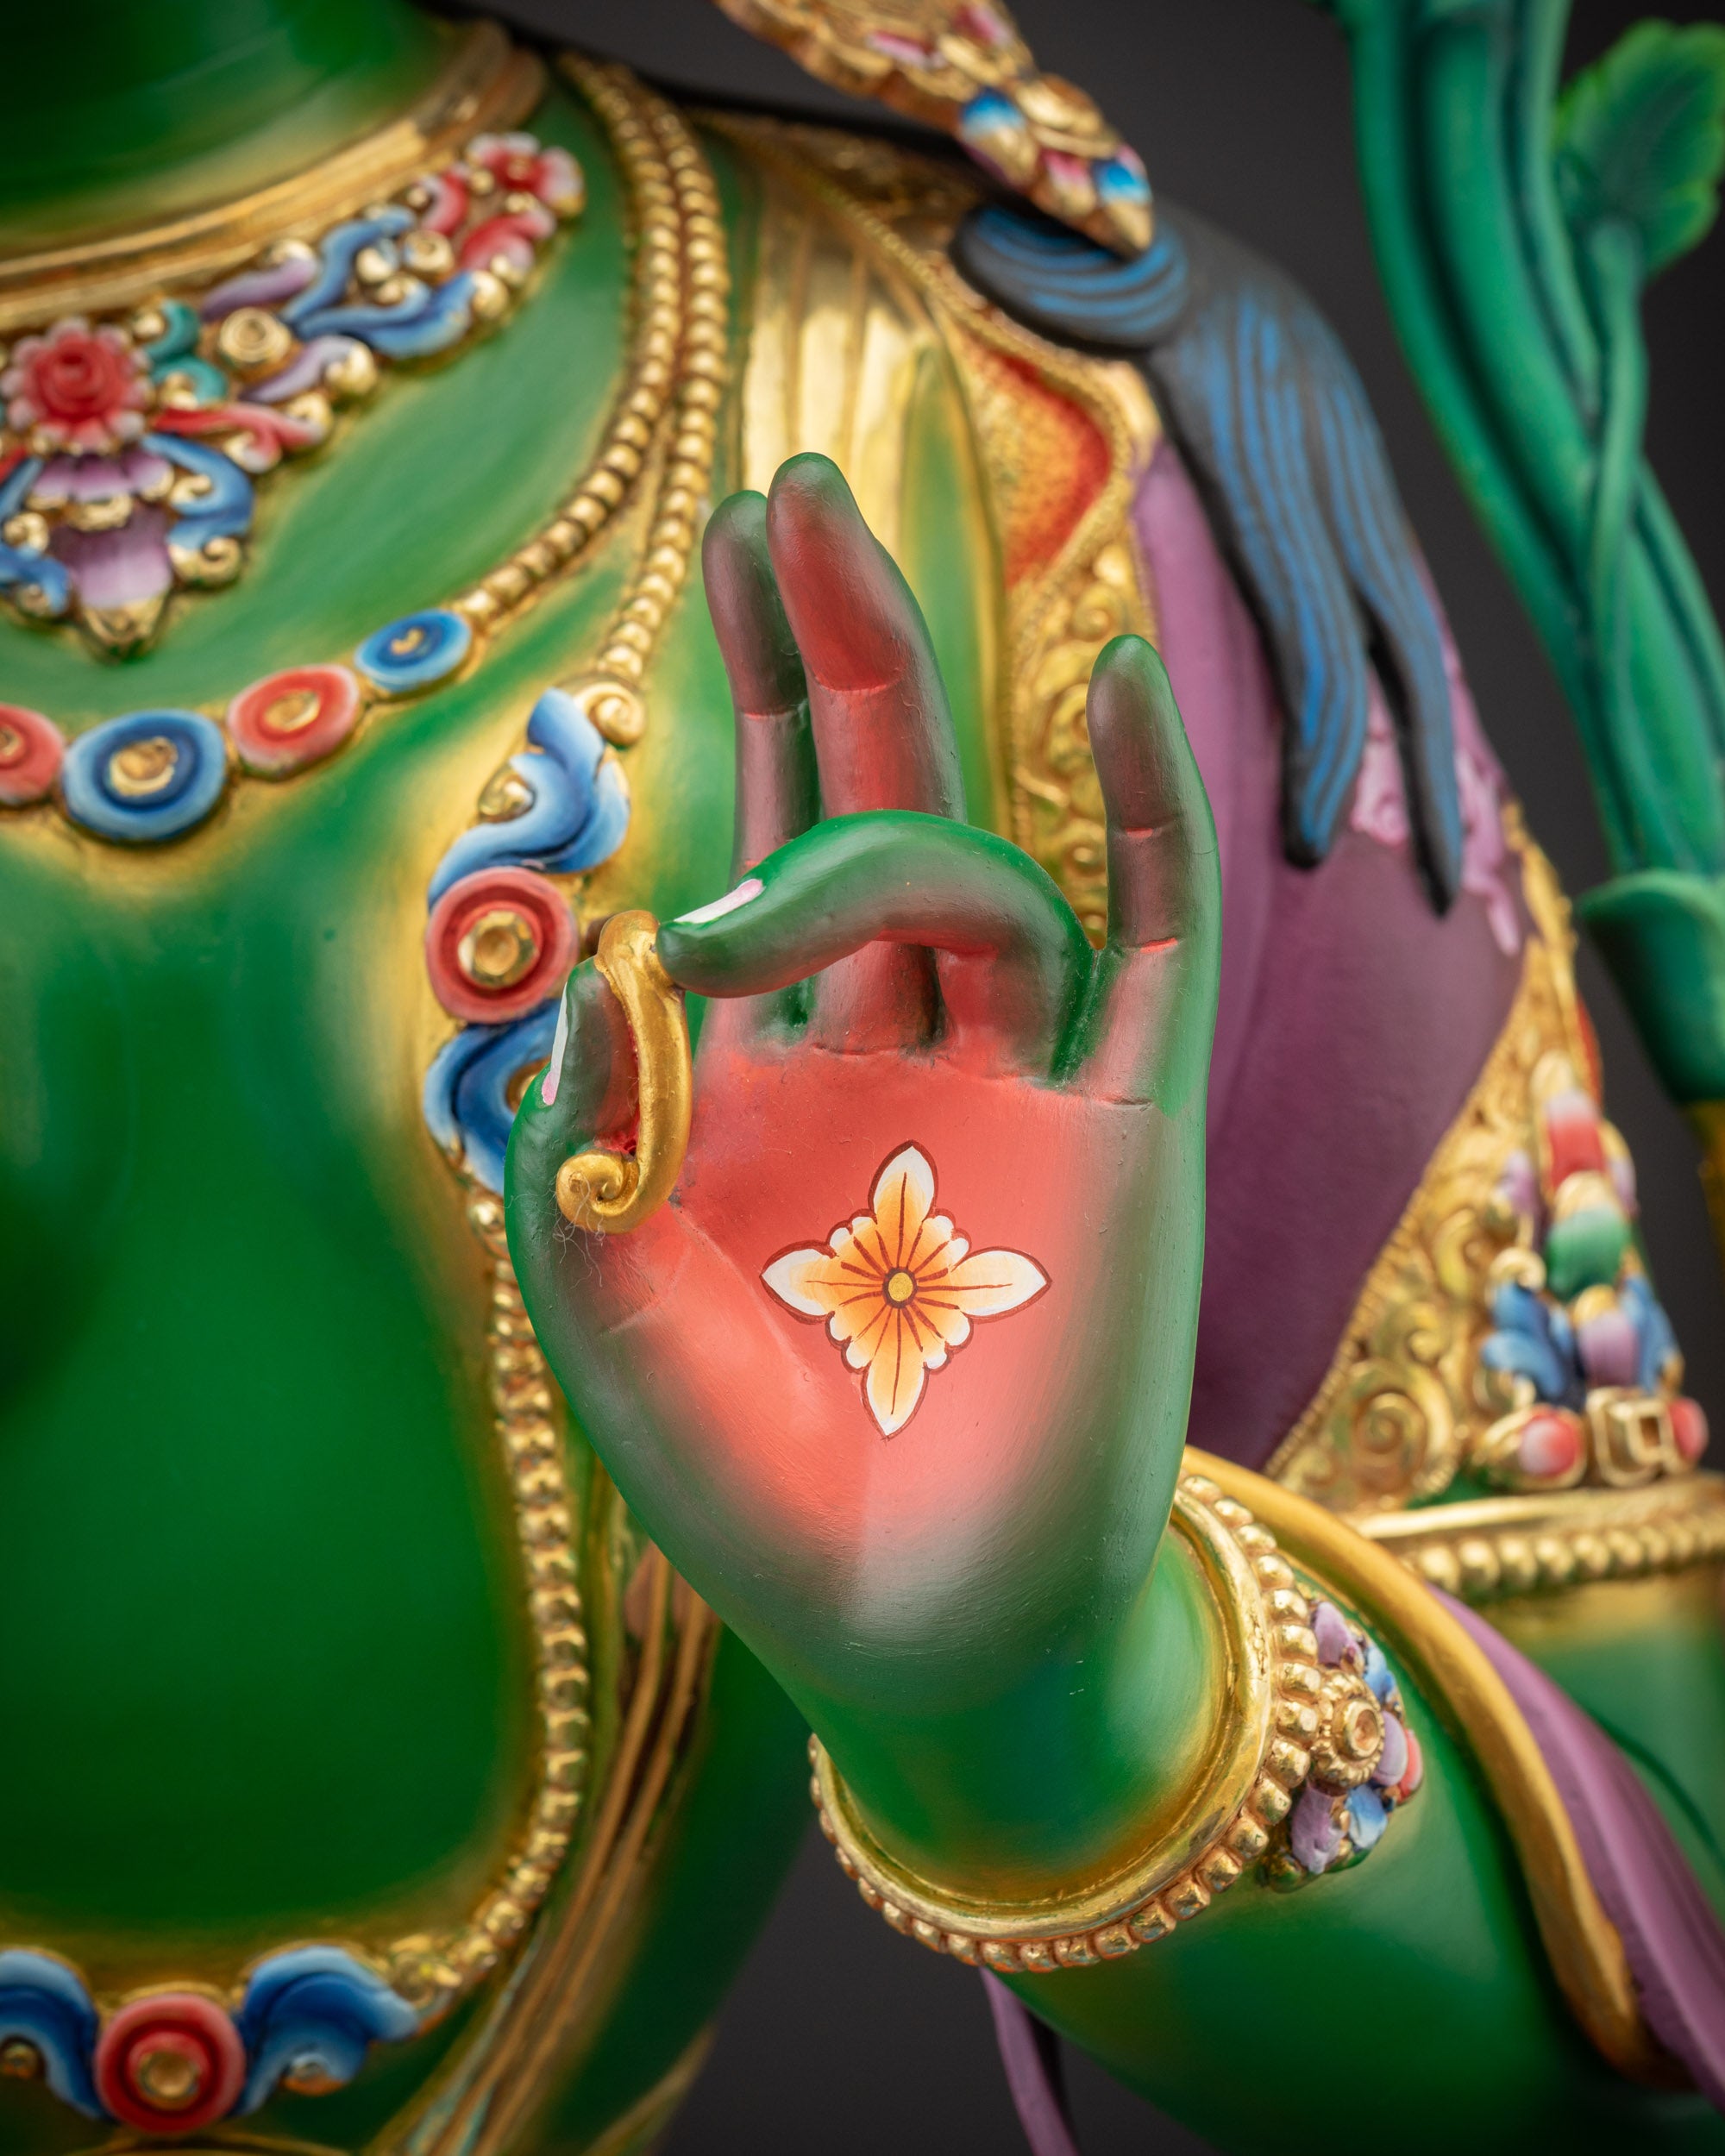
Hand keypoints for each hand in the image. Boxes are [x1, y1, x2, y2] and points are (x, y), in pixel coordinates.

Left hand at [507, 456, 1218, 1859]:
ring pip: (975, 875)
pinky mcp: (1128, 1133)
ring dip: (874, 807)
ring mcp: (1020, 1084)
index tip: (709, 567)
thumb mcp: (604, 1311)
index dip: (746, 707)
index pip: (763, 849)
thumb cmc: (750, 1491)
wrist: (919, 1635)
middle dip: (837, 646)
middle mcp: (899, 1055)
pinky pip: (1155, 943)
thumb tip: (594, 950)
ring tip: (753, 879)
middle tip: (790, 492)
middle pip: (877, 801)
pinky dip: (1144, 816)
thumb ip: (575, 1136)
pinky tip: (1116, 680)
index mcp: (772, 1081)